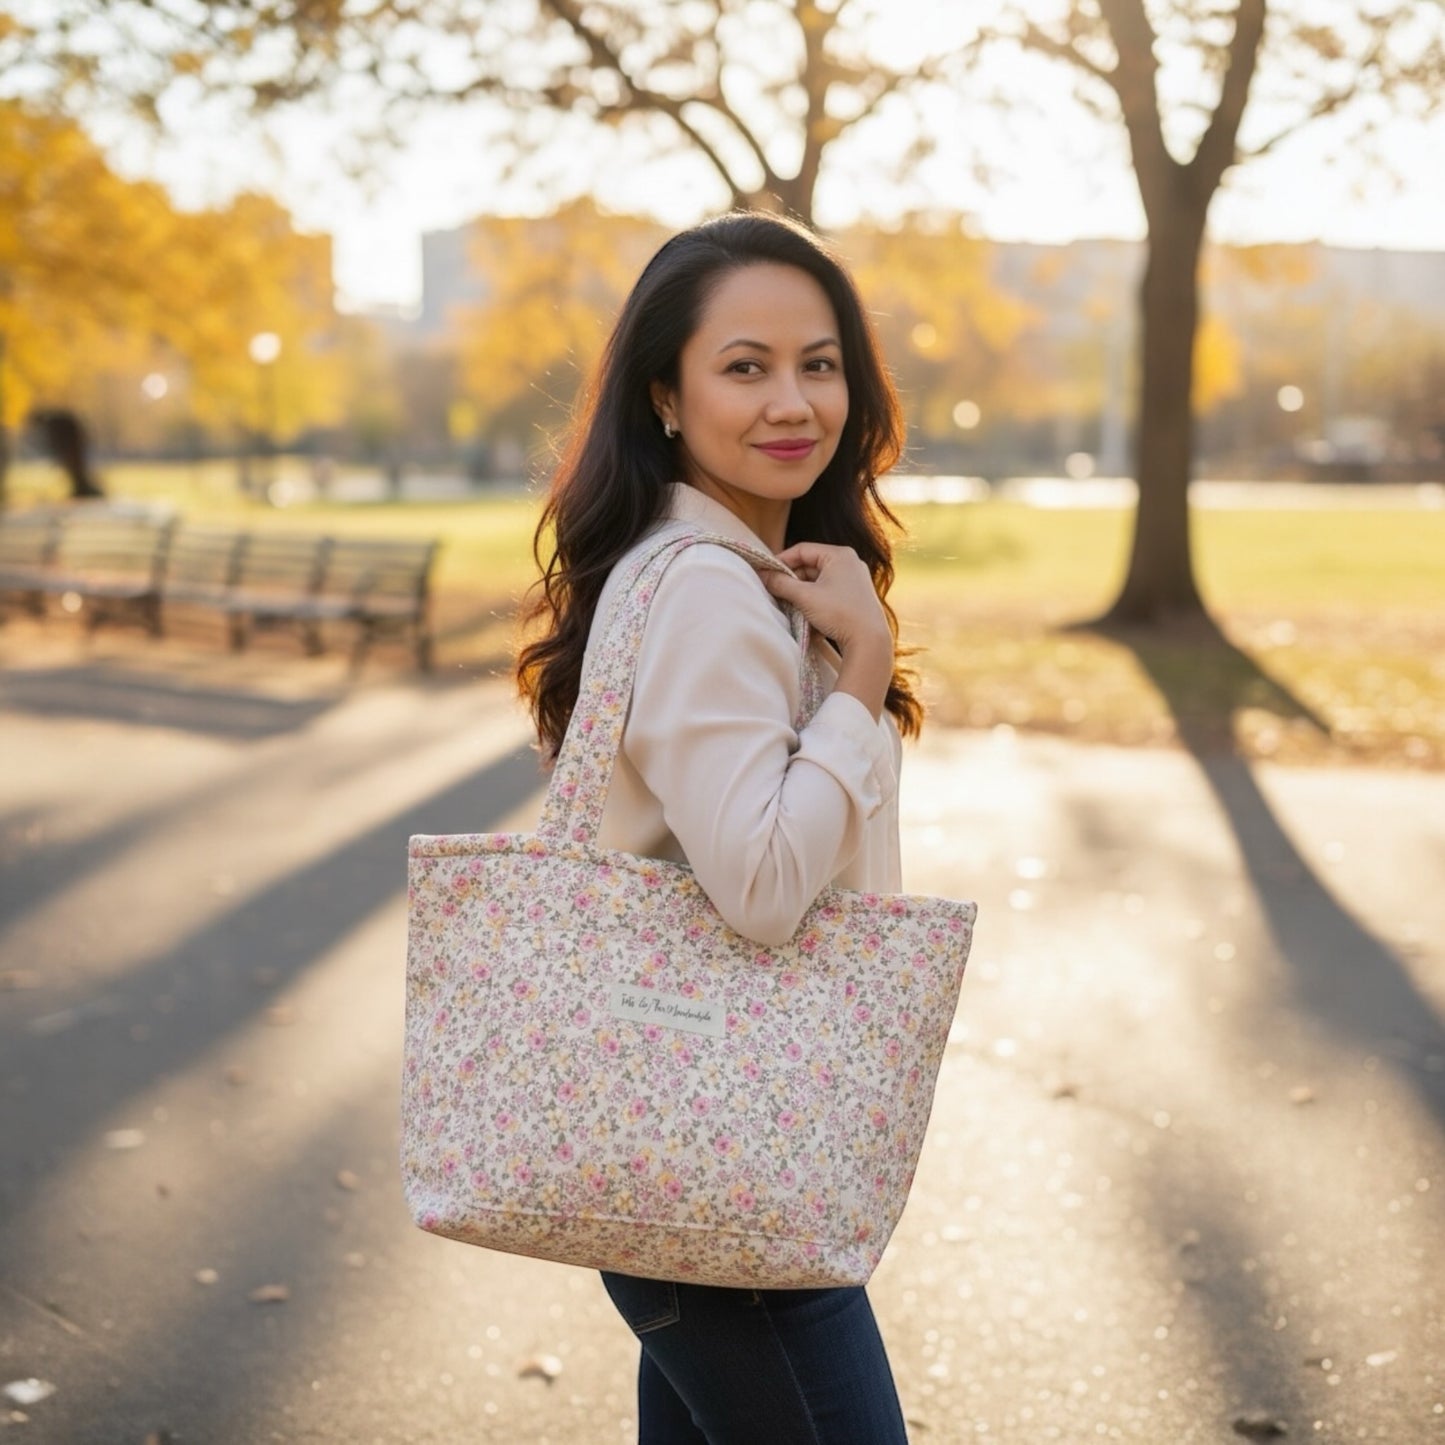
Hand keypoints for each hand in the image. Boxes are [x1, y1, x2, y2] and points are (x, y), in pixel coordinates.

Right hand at [762, 542, 893, 721]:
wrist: (870, 641)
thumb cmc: (839, 613)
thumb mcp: (805, 597)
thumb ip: (781, 583)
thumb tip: (762, 575)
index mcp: (840, 555)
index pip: (802, 550)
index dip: (781, 560)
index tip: (766, 573)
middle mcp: (850, 563)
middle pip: (810, 566)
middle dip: (791, 580)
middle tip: (775, 592)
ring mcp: (854, 580)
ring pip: (818, 581)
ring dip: (801, 593)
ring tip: (789, 606)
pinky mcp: (856, 597)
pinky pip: (828, 593)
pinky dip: (815, 601)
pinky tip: (807, 616)